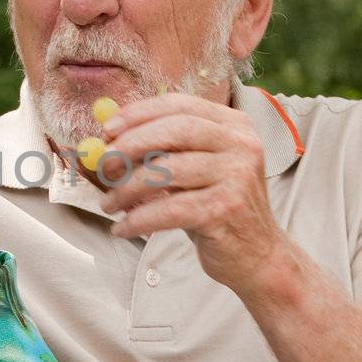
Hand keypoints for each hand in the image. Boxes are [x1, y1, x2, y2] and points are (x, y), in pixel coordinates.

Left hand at [95, 93, 289, 296]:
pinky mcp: (226, 209)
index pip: (180, 106)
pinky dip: (139, 219)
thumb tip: (108, 136)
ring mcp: (237, 176)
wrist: (257, 255)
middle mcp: (241, 144)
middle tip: (104, 165)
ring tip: (109, 204)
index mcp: (234, 125)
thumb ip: (163, 149)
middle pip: (175, 130)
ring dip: (128, 188)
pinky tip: (123, 228)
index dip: (139, 114)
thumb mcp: (196, 170)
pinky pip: (169, 209)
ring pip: (168, 171)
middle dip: (131, 145)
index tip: (107, 129)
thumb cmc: (216, 207)